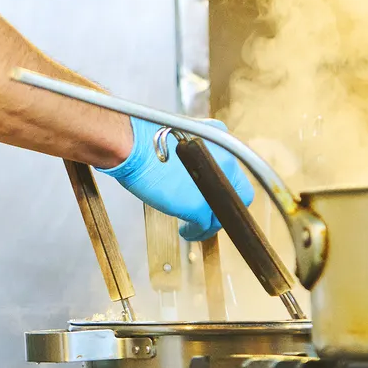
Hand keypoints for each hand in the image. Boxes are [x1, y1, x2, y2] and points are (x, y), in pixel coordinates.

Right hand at [100, 117, 253, 241]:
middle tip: (205, 213)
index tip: (213, 195)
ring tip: (192, 226)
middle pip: (235, 194)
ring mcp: (215, 185)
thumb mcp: (182, 136)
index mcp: (222, 138)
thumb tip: (196, 169)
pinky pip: (205, 226)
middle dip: (219, 206)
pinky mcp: (201, 205)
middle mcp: (226, 160)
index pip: (235, 170)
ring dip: (208, 223)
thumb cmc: (145, 138)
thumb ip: (197, 151)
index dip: (224, 187)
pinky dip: (196, 232)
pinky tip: (186, 230)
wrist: (133, 144)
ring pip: (221, 214)